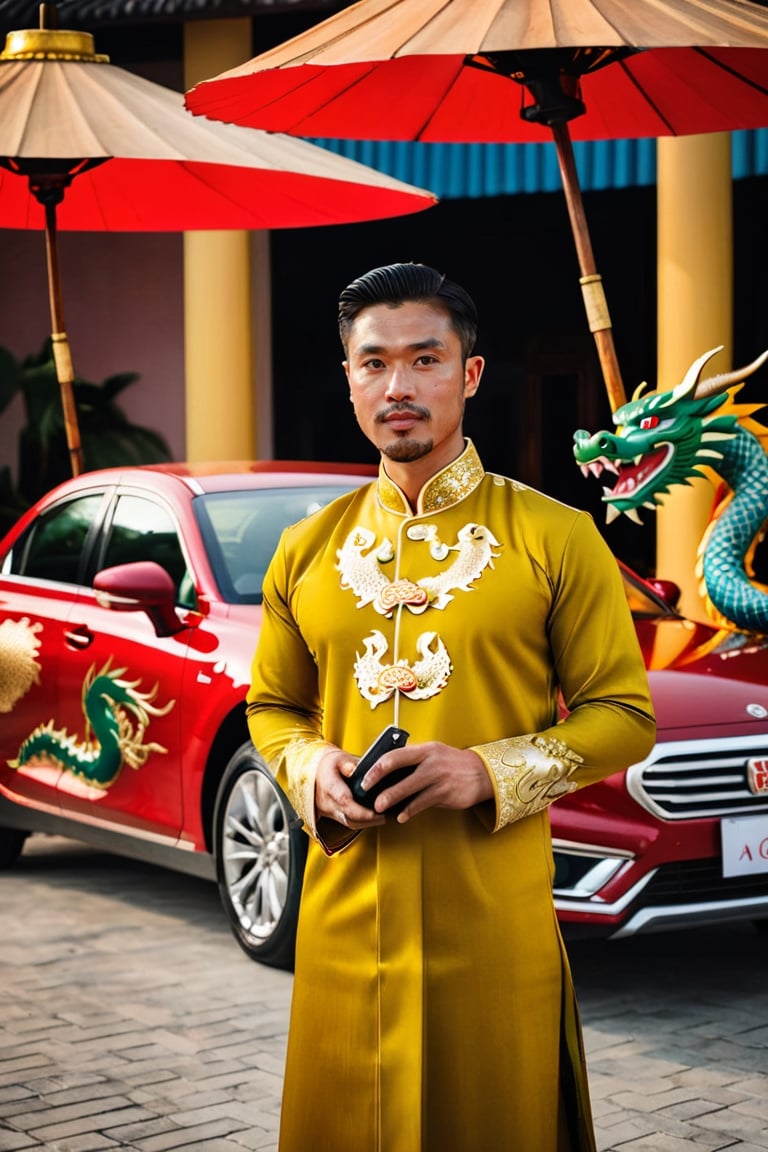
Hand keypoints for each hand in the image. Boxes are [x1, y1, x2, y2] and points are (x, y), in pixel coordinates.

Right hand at [315, 748, 386, 830]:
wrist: (314, 772)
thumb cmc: (327, 764)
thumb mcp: (338, 758)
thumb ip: (349, 763)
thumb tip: (357, 769)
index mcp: (329, 786)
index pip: (344, 801)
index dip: (361, 810)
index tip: (376, 811)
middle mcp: (327, 803)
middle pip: (349, 818)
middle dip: (369, 819)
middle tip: (385, 815)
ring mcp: (329, 812)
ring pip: (349, 824)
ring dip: (367, 823)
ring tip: (383, 817)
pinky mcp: (333, 816)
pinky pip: (348, 823)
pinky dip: (362, 822)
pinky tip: (373, 818)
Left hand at [359, 741, 492, 823]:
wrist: (481, 773)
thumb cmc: (450, 763)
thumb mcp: (433, 754)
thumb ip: (413, 760)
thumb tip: (385, 772)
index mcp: (424, 749)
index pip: (395, 755)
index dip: (377, 767)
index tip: (365, 778)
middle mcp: (431, 761)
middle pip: (400, 771)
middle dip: (380, 785)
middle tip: (368, 796)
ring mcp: (439, 778)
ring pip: (410, 790)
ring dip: (392, 799)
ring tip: (380, 808)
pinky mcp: (445, 794)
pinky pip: (422, 804)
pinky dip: (409, 811)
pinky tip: (401, 816)